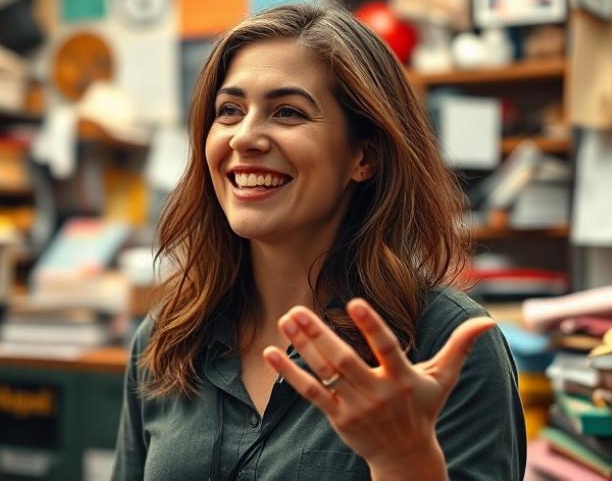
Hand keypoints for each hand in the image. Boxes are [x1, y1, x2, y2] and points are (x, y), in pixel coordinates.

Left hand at [262, 298, 494, 478]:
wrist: (406, 457)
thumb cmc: (423, 410)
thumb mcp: (443, 379)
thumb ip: (460, 347)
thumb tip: (489, 322)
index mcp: (403, 378)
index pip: (386, 348)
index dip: (371, 326)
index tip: (354, 302)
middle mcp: (378, 392)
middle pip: (344, 360)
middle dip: (320, 335)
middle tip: (298, 308)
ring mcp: (354, 406)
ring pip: (324, 373)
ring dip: (302, 346)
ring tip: (286, 319)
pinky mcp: (337, 416)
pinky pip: (309, 392)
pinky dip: (289, 373)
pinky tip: (271, 352)